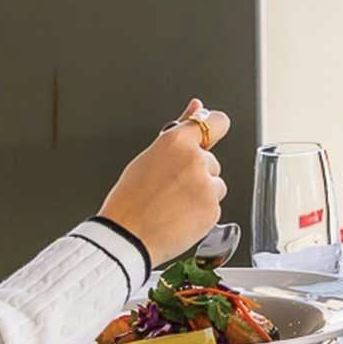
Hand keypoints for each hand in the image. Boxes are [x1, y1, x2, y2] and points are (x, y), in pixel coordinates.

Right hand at [99, 98, 228, 263]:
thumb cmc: (130, 199)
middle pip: (211, 160)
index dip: (216, 126)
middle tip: (171, 187)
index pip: (216, 121)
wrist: (126, 237)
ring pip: (216, 184)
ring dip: (202, 193)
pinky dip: (202, 212)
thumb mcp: (150, 157)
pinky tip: (180, 217)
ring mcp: (206, 186)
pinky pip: (214, 206)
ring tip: (174, 204)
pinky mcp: (212, 210)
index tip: (215, 129)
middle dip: (198, 172)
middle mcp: (195, 160)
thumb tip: (197, 107)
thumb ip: (180, 130)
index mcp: (177, 142)